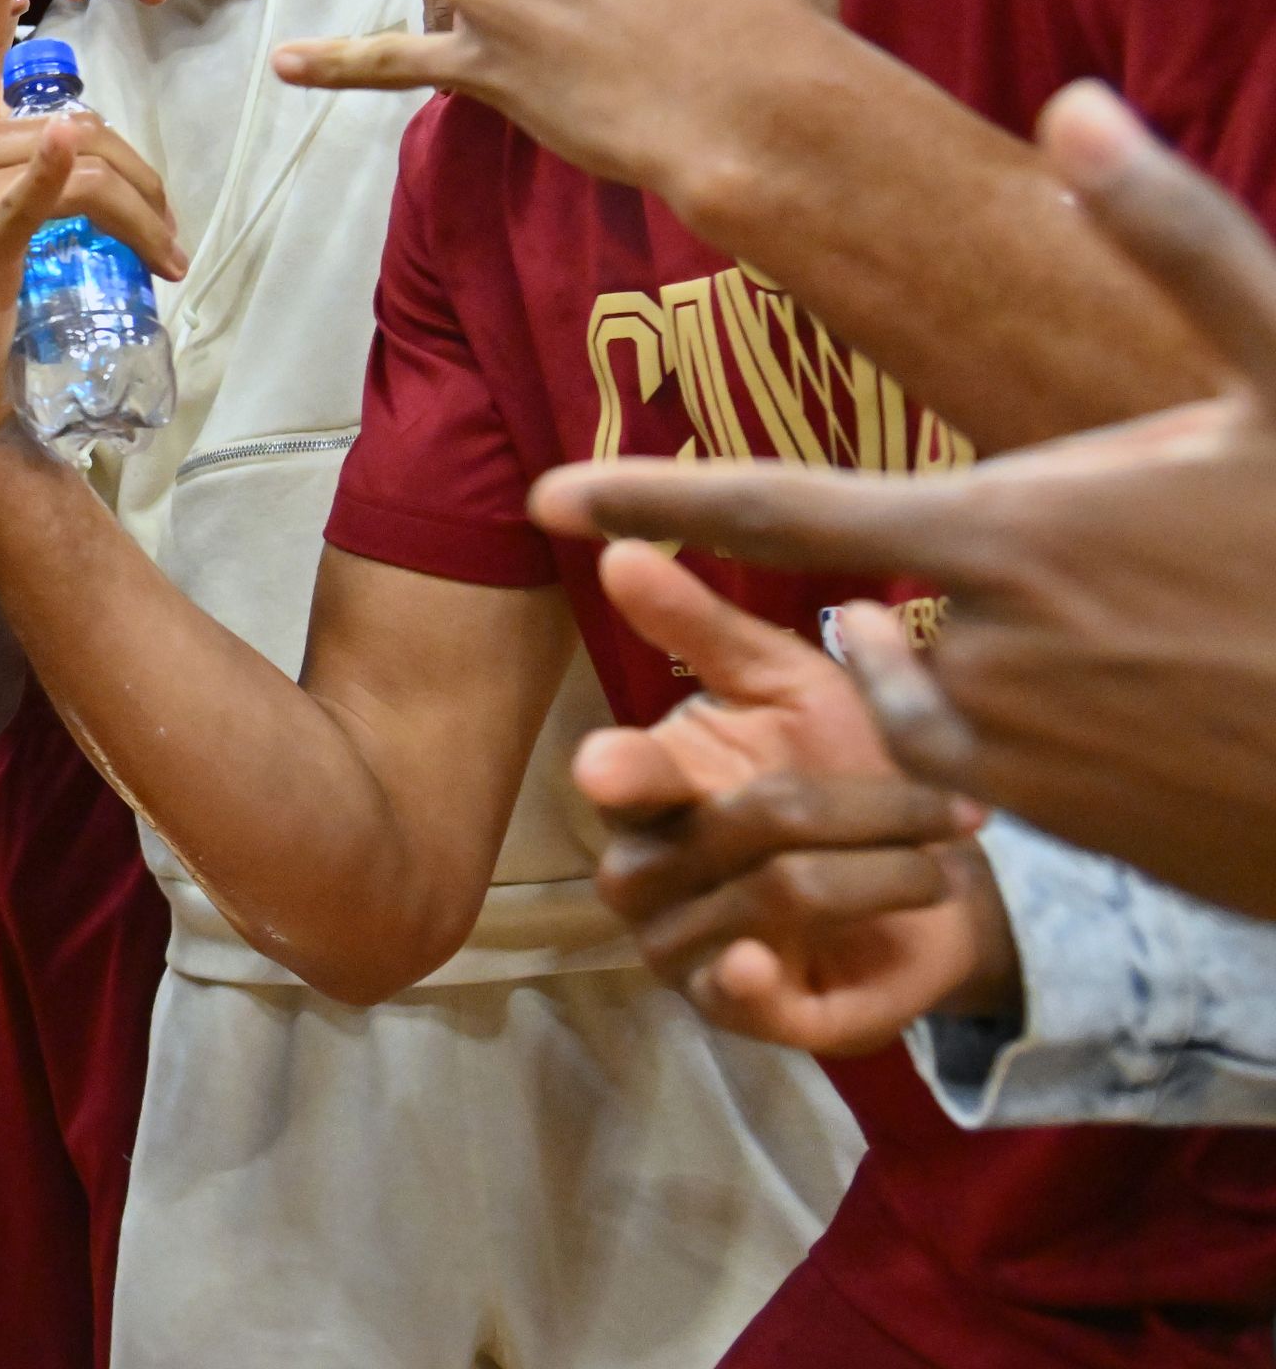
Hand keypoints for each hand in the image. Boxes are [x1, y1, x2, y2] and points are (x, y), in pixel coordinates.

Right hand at [0, 0, 184, 473]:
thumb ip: (13, 157)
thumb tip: (77, 131)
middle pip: (73, 128)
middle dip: (142, 181)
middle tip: (173, 234)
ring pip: (82, 171)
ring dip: (144, 216)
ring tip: (168, 259)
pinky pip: (31, 195)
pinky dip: (57, 174)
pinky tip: (70, 150)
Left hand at [532, 81, 1275, 921]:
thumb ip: (1172, 235)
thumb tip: (1076, 107)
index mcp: (1010, 529)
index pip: (784, 505)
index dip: (659, 497)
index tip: (548, 496)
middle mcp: (984, 648)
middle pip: (888, 596)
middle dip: (957, 572)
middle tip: (1110, 569)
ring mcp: (1020, 751)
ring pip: (932, 681)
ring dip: (980, 648)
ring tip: (1109, 628)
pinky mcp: (1064, 830)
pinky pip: (986, 762)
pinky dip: (1017, 723)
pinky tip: (1122, 701)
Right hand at [568, 539, 1011, 1054]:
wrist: (941, 887)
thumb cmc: (848, 767)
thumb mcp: (792, 686)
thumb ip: (705, 628)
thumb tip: (616, 548)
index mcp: (655, 784)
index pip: (625, 775)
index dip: (622, 770)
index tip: (610, 765)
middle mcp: (648, 867)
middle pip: (728, 833)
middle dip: (854, 810)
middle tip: (949, 805)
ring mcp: (683, 944)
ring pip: (766, 899)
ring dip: (877, 873)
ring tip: (939, 861)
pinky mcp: (736, 1012)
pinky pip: (731, 998)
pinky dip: (745, 981)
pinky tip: (761, 962)